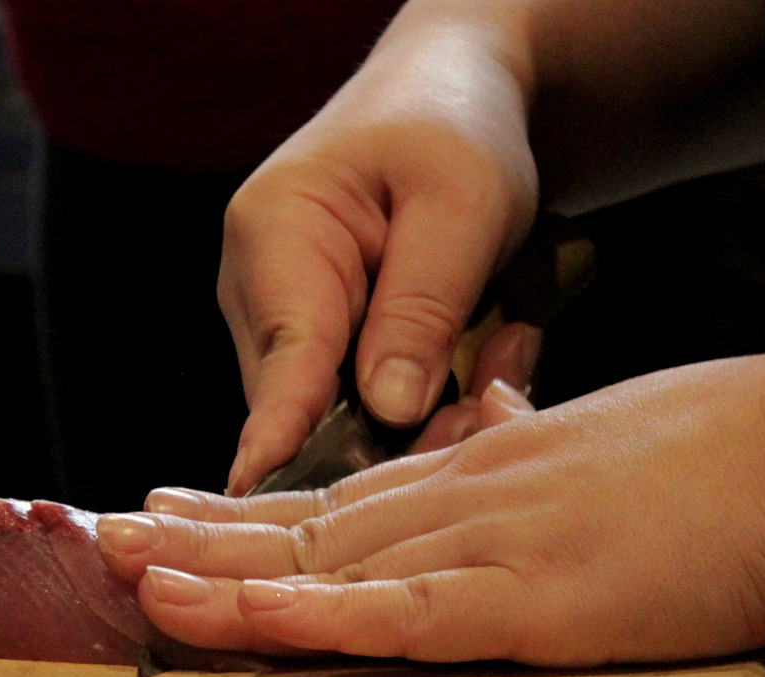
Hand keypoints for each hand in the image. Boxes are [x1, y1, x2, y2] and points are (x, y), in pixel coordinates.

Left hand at [100, 351, 764, 665]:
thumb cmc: (724, 451)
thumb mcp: (603, 439)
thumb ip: (529, 438)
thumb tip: (488, 409)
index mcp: (477, 471)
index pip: (334, 496)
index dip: (244, 510)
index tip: (171, 507)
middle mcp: (460, 501)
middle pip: (303, 528)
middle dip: (197, 539)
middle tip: (104, 534)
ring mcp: (488, 547)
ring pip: (326, 566)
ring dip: (220, 576)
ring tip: (129, 574)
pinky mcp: (532, 601)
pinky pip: (398, 615)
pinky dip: (312, 617)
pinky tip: (241, 617)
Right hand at [218, 4, 538, 494]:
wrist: (449, 98)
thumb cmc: (452, 129)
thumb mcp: (461, 204)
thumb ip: (422, 307)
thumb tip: (390, 410)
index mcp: (275, 235)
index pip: (282, 357)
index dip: (279, 432)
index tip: (262, 491)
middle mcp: (258, 289)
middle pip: (309, 406)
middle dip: (404, 424)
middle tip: (494, 398)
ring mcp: (283, 323)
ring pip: (342, 415)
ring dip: (431, 407)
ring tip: (505, 344)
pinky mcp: (319, 346)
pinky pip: (365, 403)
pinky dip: (432, 393)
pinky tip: (486, 348)